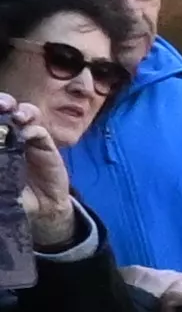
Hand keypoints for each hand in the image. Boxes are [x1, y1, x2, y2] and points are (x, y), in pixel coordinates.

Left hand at [0, 98, 68, 244]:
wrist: (42, 209)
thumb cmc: (15, 194)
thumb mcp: (2, 183)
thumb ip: (0, 165)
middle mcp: (11, 136)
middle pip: (7, 109)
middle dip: (3, 102)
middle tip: (1, 106)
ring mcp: (29, 139)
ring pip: (26, 114)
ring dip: (20, 110)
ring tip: (16, 115)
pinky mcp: (46, 146)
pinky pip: (40, 131)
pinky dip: (33, 129)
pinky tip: (27, 133)